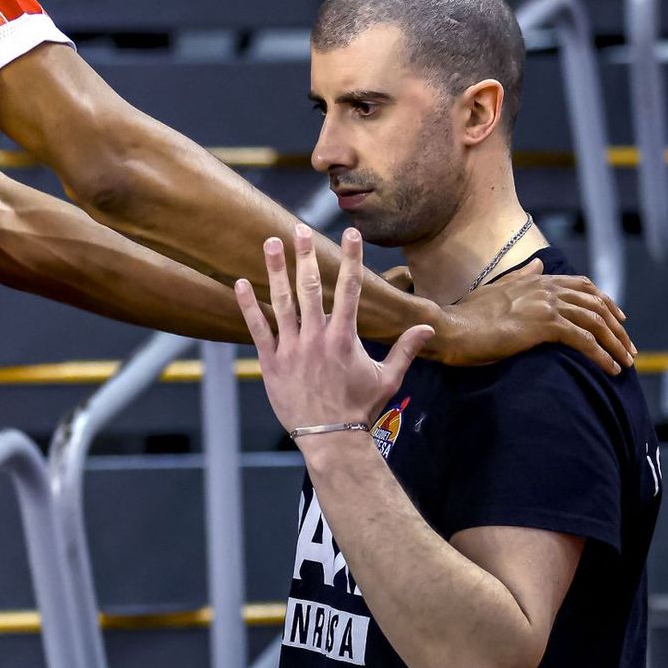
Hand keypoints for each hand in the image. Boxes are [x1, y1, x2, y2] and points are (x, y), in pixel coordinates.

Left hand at [236, 224, 434, 436]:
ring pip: (282, 301)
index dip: (351, 258)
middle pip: (310, 287)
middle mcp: (317, 337)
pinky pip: (258, 329)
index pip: (350, 288)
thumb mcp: (388, 378)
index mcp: (345, 337)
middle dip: (305, 255)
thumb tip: (428, 327)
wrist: (331, 438)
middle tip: (300, 229)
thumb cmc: (360, 408)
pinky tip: (240, 282)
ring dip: (276, 269)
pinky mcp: (272, 362)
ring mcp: (292, 348)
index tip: (351, 233)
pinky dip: (248, 305)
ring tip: (270, 242)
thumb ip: (405, 349)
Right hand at [435, 258, 635, 373]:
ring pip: (595, 322)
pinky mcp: (545, 325)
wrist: (450, 327)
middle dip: (617, 327)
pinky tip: (611, 369)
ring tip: (626, 362)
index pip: (583, 287)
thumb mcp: (496, 290)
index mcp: (536, 280)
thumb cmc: (466, 316)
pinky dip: (602, 355)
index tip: (618, 320)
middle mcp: (546, 288)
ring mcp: (547, 305)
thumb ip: (521, 277)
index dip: (605, 302)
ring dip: (615, 344)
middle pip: (596, 304)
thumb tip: (538, 263)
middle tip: (628, 347)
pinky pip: (584, 341)